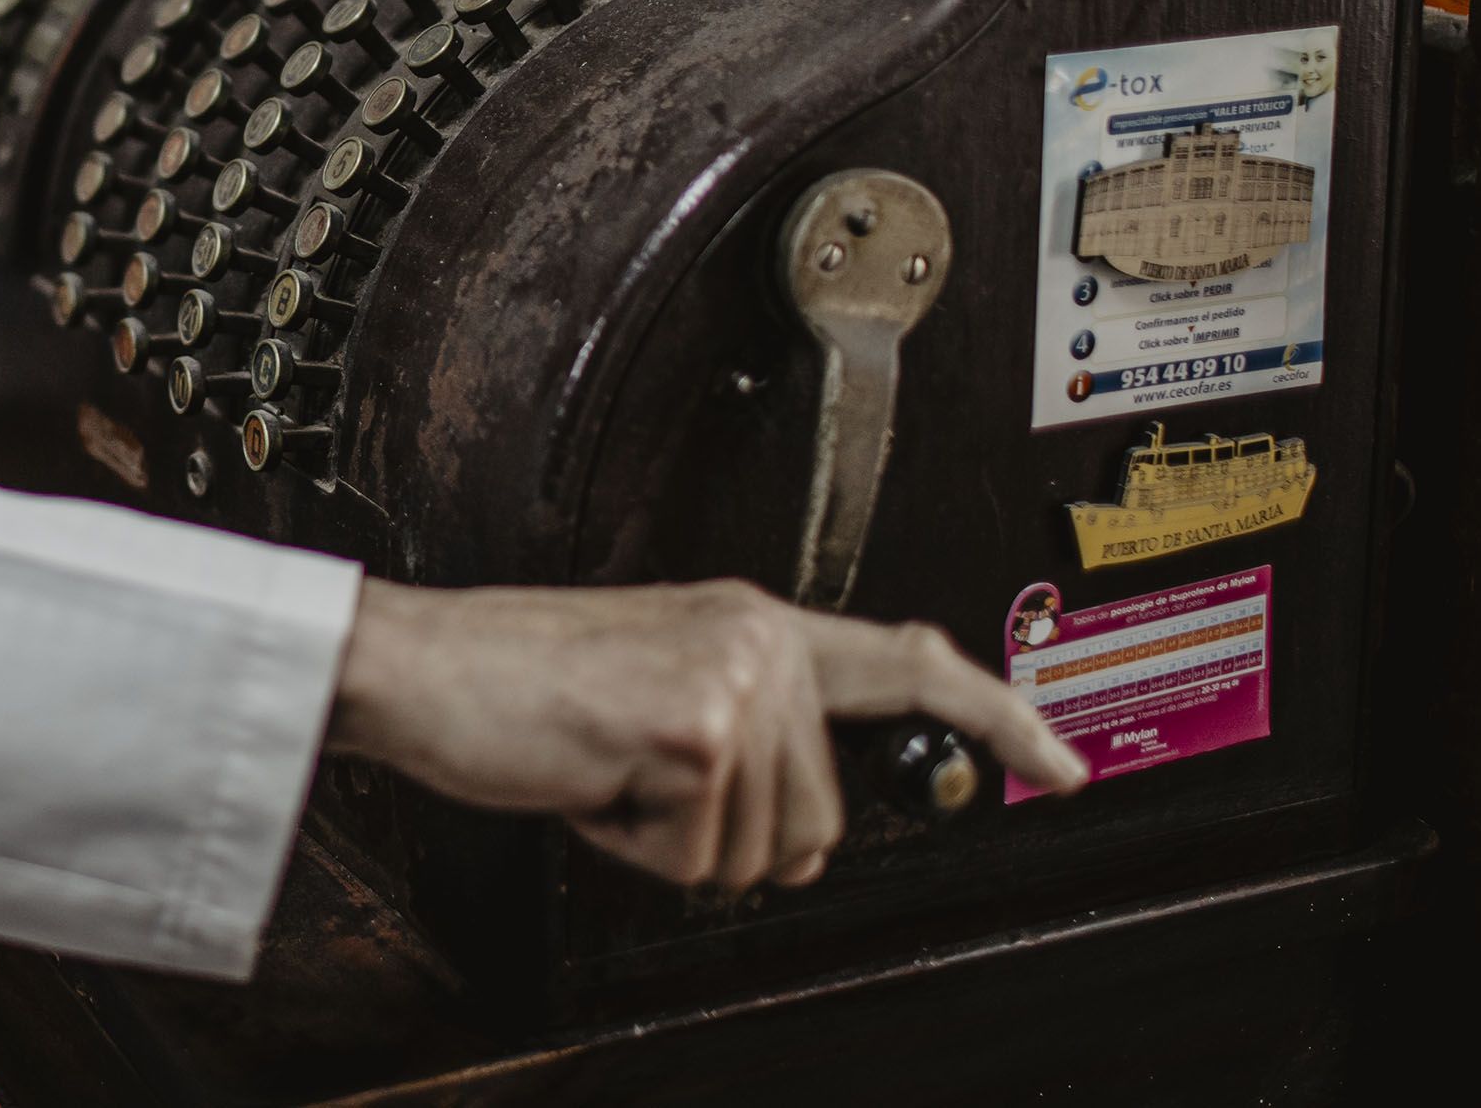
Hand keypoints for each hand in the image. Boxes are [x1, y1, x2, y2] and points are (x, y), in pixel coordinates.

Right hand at [326, 578, 1086, 892]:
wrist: (418, 665)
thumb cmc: (513, 686)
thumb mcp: (649, 694)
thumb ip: (743, 734)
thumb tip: (803, 837)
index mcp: (751, 622)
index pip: (908, 662)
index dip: (998, 717)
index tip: (1062, 766)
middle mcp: (756, 636)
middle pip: (822, 818)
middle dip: (735, 840)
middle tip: (640, 787)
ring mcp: (731, 678)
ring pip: (765, 850)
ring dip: (674, 844)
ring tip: (607, 774)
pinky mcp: (693, 729)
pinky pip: (699, 859)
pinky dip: (634, 848)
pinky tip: (590, 783)